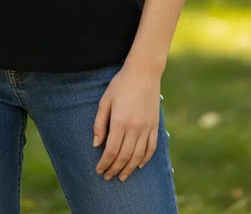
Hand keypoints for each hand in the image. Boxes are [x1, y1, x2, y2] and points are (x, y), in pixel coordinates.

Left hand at [93, 63, 160, 181]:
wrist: (144, 72)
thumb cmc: (121, 84)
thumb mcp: (105, 101)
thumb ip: (100, 124)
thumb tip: (96, 144)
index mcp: (120, 122)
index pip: (111, 151)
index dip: (104, 163)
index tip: (99, 170)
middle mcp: (134, 128)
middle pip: (124, 156)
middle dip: (114, 169)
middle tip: (108, 177)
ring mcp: (147, 128)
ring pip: (138, 156)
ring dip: (129, 169)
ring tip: (122, 177)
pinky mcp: (155, 125)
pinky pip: (151, 148)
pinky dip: (145, 159)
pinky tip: (139, 165)